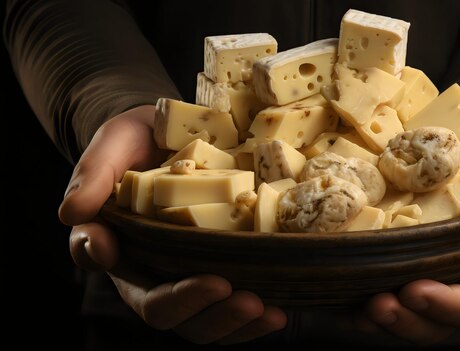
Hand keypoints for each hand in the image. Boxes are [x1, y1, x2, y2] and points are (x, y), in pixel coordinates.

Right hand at [59, 106, 285, 343]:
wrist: (168, 133)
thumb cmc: (136, 140)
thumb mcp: (113, 144)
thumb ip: (93, 174)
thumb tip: (73, 213)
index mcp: (120, 248)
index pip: (135, 287)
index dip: (164, 291)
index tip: (207, 281)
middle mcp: (152, 269)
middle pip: (171, 313)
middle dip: (204, 310)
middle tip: (238, 296)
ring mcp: (188, 271)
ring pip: (204, 320)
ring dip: (235, 323)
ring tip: (267, 312)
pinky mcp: (221, 264)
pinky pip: (232, 304)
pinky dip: (254, 317)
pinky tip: (279, 311)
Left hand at [357, 107, 459, 345]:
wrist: (445, 134)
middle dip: (441, 307)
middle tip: (410, 295)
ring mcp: (432, 269)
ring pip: (425, 317)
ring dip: (401, 320)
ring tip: (373, 307)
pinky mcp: (396, 265)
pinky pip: (385, 300)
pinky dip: (364, 314)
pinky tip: (345, 311)